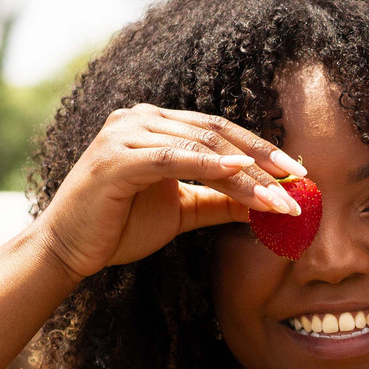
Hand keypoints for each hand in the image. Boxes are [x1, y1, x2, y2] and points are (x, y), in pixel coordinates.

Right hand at [37, 104, 305, 280]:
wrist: (68, 250)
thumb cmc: (120, 227)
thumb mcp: (183, 210)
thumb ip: (221, 200)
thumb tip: (270, 203)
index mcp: (157, 124)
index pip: (221, 132)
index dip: (263, 150)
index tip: (299, 174)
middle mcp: (141, 118)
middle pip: (217, 135)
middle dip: (264, 162)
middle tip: (299, 185)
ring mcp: (126, 134)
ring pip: (202, 148)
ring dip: (247, 176)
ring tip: (279, 200)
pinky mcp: (115, 159)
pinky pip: (172, 158)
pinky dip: (208, 165)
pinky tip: (239, 175)